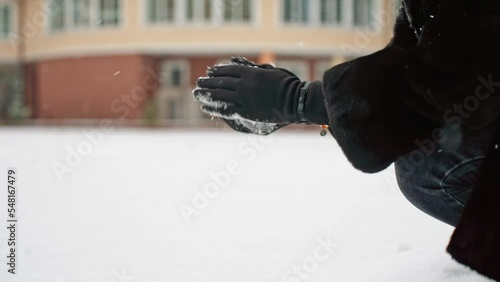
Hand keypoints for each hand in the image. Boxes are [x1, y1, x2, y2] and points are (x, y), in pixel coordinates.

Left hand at [193, 57, 327, 133]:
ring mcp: (244, 100)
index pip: (229, 71)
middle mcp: (244, 85)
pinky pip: (227, 111)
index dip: (217, 71)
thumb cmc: (287, 84)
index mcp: (251, 73)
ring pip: (220, 96)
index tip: (209, 72)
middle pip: (221, 83)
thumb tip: (238, 63)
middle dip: (208, 82)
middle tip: (198, 82)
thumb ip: (254, 68)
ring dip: (207, 94)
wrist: (296, 101)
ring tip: (197, 94)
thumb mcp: (270, 70)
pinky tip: (206, 107)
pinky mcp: (247, 113)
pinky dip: (215, 109)